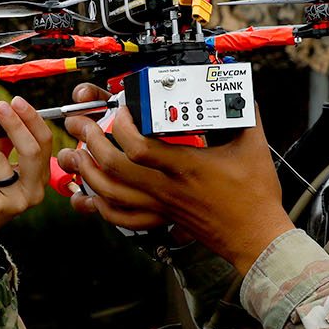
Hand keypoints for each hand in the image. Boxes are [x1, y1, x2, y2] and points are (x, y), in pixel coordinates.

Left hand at [60, 97, 293, 274]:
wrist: (255, 236)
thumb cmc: (255, 197)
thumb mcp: (252, 147)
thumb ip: (244, 115)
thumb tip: (240, 92)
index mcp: (185, 167)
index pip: (139, 148)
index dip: (122, 126)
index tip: (120, 110)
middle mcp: (166, 188)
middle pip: (114, 168)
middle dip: (90, 141)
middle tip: (80, 123)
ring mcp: (159, 205)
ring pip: (110, 194)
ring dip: (86, 172)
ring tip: (73, 153)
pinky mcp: (160, 218)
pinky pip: (121, 217)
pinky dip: (100, 206)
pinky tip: (88, 194)